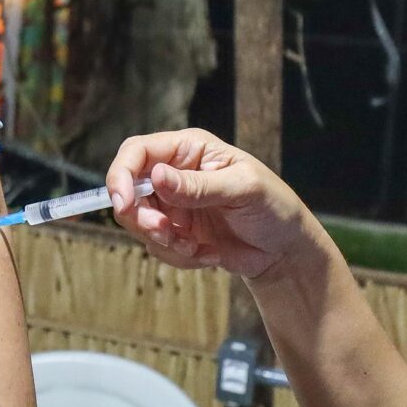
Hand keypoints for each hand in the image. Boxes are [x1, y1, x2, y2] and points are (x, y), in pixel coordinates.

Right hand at [106, 130, 316, 279]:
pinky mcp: (176, 233)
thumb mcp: (243, 189)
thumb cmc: (274, 207)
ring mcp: (173, 205)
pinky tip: (209, 254)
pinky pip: (158, 248)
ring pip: (140, 224)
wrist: (284, 249)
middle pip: (129, 190)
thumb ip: (199, 186)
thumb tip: (156, 176)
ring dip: (166, 242)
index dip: (121, 175)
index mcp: (188, 149)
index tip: (124, 203)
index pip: (137, 152)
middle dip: (143, 218)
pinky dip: (180, 257)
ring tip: (199, 248)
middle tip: (169, 234)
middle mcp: (174, 174)